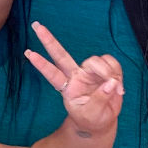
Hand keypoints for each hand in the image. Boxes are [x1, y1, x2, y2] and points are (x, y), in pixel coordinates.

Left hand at [24, 21, 122, 138]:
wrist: (103, 122)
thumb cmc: (92, 119)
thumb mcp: (93, 115)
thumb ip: (100, 99)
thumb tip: (111, 82)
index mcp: (67, 88)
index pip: (52, 74)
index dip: (42, 64)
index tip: (28, 54)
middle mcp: (75, 76)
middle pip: (60, 54)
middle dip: (49, 40)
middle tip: (36, 26)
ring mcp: (89, 72)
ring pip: (95, 60)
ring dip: (107, 72)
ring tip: (115, 88)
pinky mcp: (104, 71)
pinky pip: (111, 63)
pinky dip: (117, 72)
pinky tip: (119, 86)